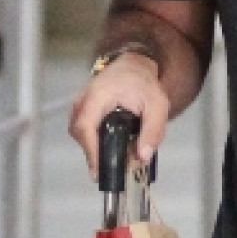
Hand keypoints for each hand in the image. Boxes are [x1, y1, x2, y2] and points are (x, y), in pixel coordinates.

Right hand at [69, 52, 167, 176]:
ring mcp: (79, 105)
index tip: (100, 170)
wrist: (133, 67)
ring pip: (80, 134)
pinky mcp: (81, 110)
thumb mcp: (157, 105)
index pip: (85, 126)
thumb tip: (142, 157)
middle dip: (95, 154)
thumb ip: (153, 131)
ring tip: (116, 158)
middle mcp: (82, 99)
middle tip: (114, 168)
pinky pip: (83, 131)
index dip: (91, 150)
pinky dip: (95, 142)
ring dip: (96, 149)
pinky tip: (111, 147)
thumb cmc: (144, 84)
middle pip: (79, 133)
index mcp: (98, 95)